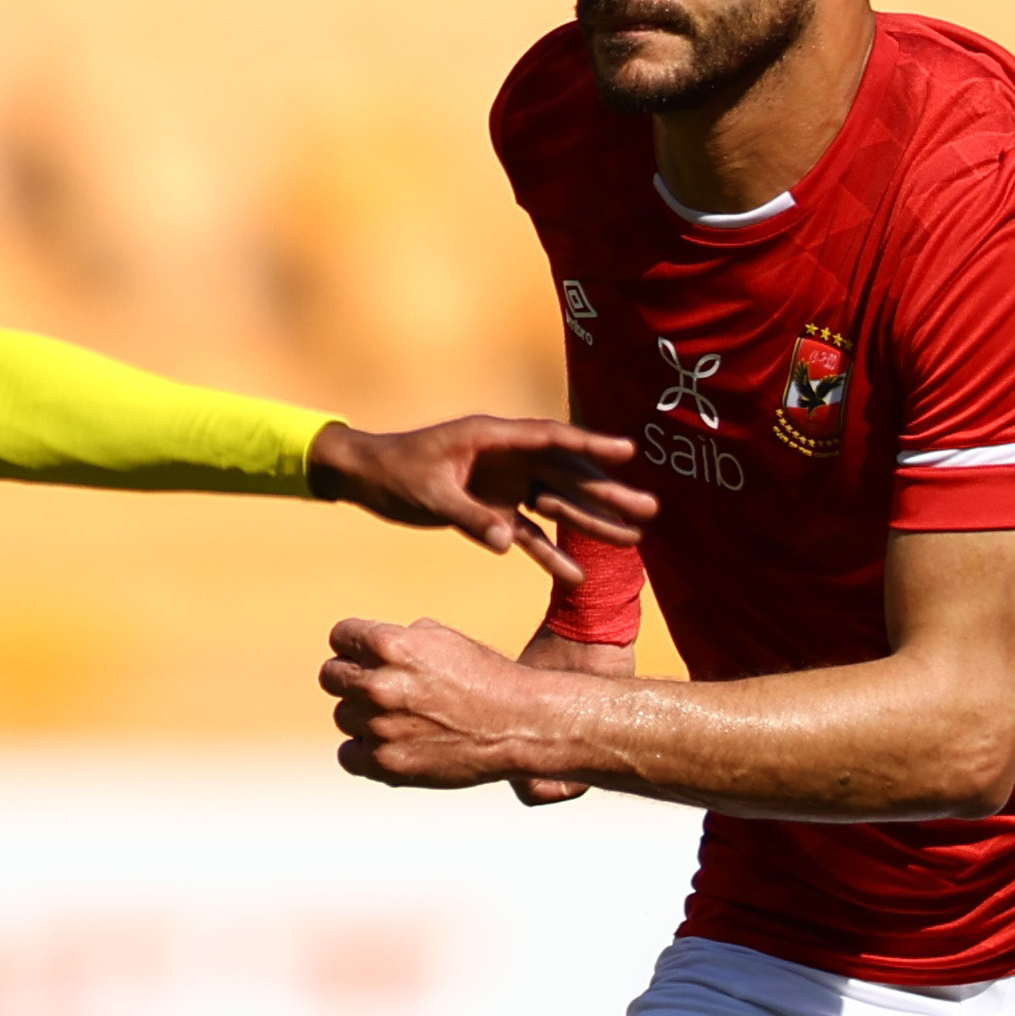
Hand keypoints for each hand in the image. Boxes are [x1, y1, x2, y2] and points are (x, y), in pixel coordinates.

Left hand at [304, 416, 652, 584]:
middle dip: (607, 493)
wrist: (365, 478)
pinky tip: (575, 577)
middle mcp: (506, 460)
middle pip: (566, 475)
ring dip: (591, 522)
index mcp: (491, 439)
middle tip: (649, 509)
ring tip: (633, 538)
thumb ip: (470, 517)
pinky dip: (549, 555)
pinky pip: (528, 535)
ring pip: (556, 505)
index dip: (590, 443)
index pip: (551, 439)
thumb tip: (507, 543)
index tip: (627, 451)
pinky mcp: (493, 512)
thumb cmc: (392, 474)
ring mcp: (503, 487)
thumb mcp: (428, 494)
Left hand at [321, 614, 562, 791]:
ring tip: (402, 718)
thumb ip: (397, 640)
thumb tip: (364, 648)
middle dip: (353, 678)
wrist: (520, 725)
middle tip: (382, 688)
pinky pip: (348, 755)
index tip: (368, 655)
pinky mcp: (386, 764)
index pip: (339, 637)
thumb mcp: (442, 640)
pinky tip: (391, 744)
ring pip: (343, 716)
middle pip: (331, 677)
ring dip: (364, 716)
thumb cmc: (485, 677)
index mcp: (390, 645)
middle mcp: (378, 685)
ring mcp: (379, 727)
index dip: (354, 645)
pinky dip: (364, 751)